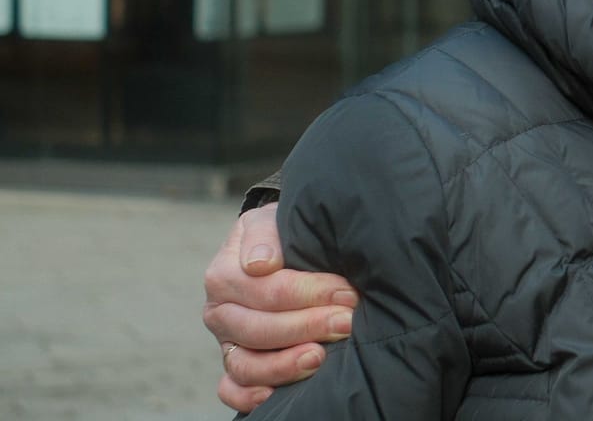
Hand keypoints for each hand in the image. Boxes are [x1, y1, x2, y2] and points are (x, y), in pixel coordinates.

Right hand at [202, 205, 358, 412]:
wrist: (285, 247)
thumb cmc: (284, 234)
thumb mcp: (274, 220)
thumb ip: (266, 235)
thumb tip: (261, 263)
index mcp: (225, 273)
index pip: (265, 289)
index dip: (308, 293)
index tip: (347, 294)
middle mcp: (221, 310)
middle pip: (257, 329)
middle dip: (306, 326)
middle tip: (346, 322)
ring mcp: (228, 341)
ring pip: (244, 365)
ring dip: (283, 365)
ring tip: (320, 357)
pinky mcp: (236, 364)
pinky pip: (231, 389)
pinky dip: (248, 396)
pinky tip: (275, 394)